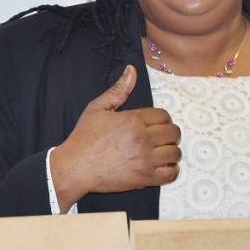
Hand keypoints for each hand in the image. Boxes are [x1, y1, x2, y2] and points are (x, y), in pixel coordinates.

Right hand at [50, 65, 180, 210]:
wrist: (75, 167)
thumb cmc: (84, 138)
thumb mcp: (98, 108)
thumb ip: (118, 90)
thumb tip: (132, 70)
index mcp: (134, 120)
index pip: (164, 116)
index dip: (163, 119)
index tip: (157, 125)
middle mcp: (143, 138)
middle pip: (173, 133)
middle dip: (170, 134)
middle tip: (162, 138)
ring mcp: (145, 159)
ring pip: (175, 153)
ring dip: (171, 151)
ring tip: (163, 152)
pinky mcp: (144, 178)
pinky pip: (170, 174)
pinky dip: (171, 171)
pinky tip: (162, 167)